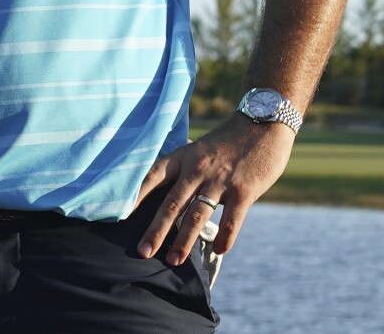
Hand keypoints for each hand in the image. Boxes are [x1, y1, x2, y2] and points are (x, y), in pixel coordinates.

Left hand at [135, 116, 294, 265]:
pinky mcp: (244, 190)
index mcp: (183, 157)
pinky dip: (224, 238)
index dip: (135, 197)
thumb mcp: (200, 149)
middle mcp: (197, 169)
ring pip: (196, 216)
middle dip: (155, 231)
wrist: (264, 122)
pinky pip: (231, 221)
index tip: (119, 215)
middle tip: (142, 252)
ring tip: (173, 260)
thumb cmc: (229, 140)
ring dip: (183, 241)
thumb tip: (172, 194)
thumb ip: (186, 170)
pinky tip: (218, 250)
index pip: (151, 177)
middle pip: (170, 204)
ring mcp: (220, 180)